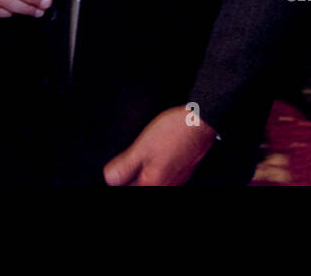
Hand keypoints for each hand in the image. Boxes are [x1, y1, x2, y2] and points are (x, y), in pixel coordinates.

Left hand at [103, 106, 218, 184]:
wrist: (200, 122)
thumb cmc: (174, 132)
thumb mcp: (142, 147)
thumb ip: (125, 166)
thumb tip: (110, 179)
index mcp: (153, 183)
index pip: (128, 188)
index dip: (119, 177)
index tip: (118, 168)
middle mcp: (166, 185)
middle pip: (140, 185)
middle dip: (130, 175)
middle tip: (129, 159)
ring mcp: (176, 179)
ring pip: (151, 179)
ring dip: (143, 170)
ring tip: (143, 152)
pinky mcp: (182, 171)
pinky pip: (163, 174)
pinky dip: (155, 166)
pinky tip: (155, 153)